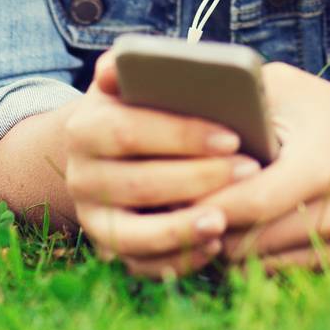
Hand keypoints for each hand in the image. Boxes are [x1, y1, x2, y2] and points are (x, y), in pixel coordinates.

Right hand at [63, 49, 264, 278]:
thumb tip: (117, 64)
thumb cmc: (140, 107)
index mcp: (85, 128)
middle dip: (197, 179)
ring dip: (183, 228)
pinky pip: (141, 265)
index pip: (129, 130)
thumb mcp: (133, 82)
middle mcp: (79, 176)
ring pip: (134, 233)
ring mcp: (92, 218)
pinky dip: (178, 260)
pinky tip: (214, 244)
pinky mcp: (109, 249)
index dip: (181, 135)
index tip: (232, 137)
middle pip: (138, 183)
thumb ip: (134, 68)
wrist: (107, 151)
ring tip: (227, 219)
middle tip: (250, 171)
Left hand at [120, 60, 329, 277]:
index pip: (248, 202)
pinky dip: (237, 255)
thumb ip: (244, 91)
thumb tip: (180, 87)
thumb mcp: (293, 90)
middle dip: (199, 229)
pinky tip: (213, 233)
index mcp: (315, 168)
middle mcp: (323, 215)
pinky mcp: (327, 264)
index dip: (205, 202)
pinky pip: (267, 270)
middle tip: (158, 214)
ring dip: (214, 245)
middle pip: (243, 240)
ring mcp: (327, 245)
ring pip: (250, 260)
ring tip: (178, 222)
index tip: (165, 192)